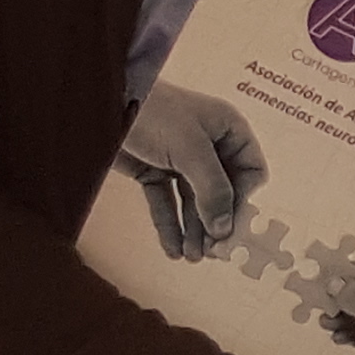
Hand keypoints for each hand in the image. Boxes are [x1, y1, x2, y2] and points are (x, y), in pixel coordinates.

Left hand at [116, 83, 268, 259]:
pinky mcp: (154, 170)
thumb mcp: (190, 149)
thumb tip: (225, 229)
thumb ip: (212, 190)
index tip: (231, 226)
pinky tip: (172, 249)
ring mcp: (181, 160)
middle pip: (223, 193)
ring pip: (194, 202)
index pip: (250, 172)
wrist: (105, 98)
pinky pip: (167, 203)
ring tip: (191, 257)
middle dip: (216, 222)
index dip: (244, 200)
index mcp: (228, 130)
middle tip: (211, 252)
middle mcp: (208, 146)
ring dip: (194, 230)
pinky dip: (169, 226)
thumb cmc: (154, 113)